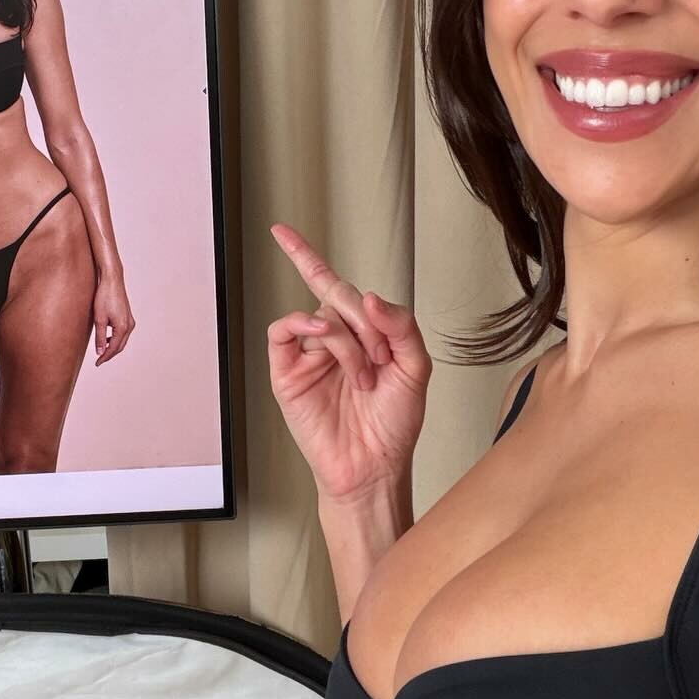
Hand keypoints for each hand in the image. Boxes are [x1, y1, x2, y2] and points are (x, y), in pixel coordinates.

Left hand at [92, 269, 133, 364]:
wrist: (112, 280)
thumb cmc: (104, 296)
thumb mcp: (99, 319)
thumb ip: (100, 337)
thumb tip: (100, 352)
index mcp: (123, 327)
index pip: (114, 348)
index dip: (105, 357)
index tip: (97, 363)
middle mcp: (129, 325)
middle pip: (120, 346)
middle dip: (110, 354)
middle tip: (99, 360)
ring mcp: (130, 320)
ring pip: (122, 340)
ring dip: (113, 346)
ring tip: (102, 350)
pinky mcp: (128, 316)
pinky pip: (123, 333)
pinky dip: (116, 338)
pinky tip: (107, 338)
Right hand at [266, 221, 430, 504]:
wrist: (374, 467)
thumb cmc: (394, 425)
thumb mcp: (416, 370)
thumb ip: (402, 326)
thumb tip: (371, 298)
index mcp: (361, 335)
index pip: (336, 288)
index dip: (307, 257)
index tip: (282, 231)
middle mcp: (332, 340)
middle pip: (338, 299)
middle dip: (365, 323)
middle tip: (381, 357)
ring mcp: (308, 355)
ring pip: (320, 317)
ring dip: (348, 343)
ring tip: (364, 377)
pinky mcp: (287, 373)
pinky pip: (283, 332)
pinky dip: (301, 324)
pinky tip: (319, 335)